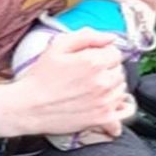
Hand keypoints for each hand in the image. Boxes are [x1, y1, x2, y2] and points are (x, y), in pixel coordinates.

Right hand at [0, 29, 133, 139]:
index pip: (116, 52)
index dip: (103, 54)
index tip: (93, 59)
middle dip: (107, 70)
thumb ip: (87, 36)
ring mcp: (105, 101)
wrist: (29, 107)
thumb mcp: (58, 47)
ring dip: (112, 86)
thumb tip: (110, 37)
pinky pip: (127, 110)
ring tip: (92, 88)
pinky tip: (110, 101)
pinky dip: (123, 105)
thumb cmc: (40, 78)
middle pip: (119, 70)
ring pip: (122, 88)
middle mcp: (103, 82)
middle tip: (88, 75)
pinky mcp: (103, 118)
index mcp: (94, 62)